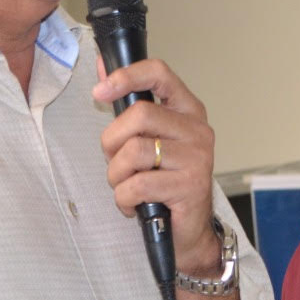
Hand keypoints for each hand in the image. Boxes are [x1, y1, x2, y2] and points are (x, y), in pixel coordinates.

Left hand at [93, 56, 219, 275]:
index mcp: (188, 111)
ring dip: (116, 175)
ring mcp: (198, 158)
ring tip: (126, 187)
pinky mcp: (191, 186)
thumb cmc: (164, 183)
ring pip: (134, 151)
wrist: (188, 232)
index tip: (100, 90)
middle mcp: (198, 130)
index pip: (160, 73)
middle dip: (112, 141)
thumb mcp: (147, 140)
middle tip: (116, 162)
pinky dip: (124, 198)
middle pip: (139, 114)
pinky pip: (137, 184)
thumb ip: (128, 106)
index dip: (126, 76)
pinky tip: (133, 205)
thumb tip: (100, 66)